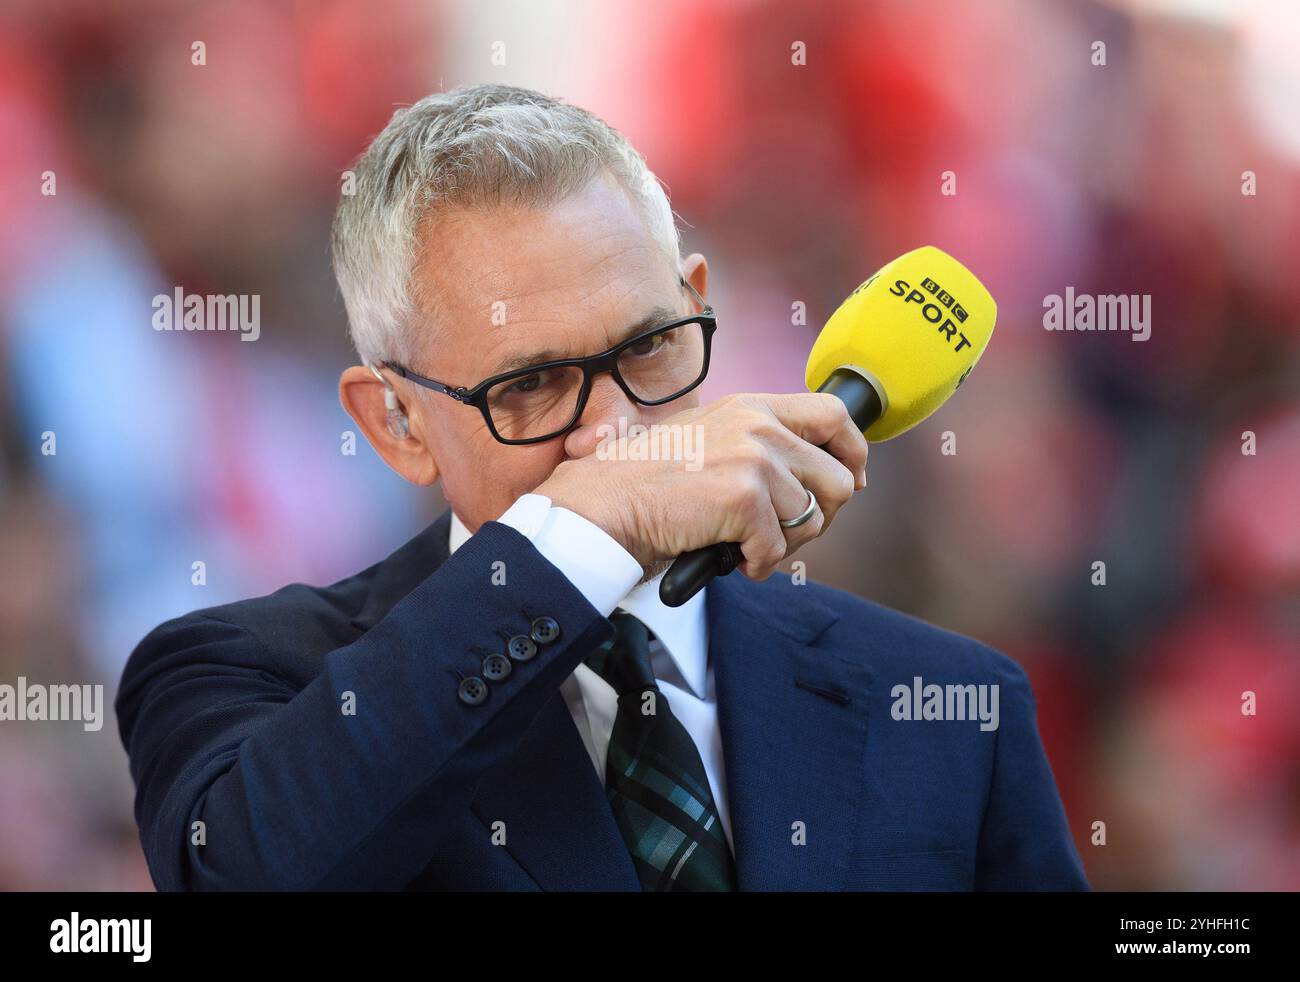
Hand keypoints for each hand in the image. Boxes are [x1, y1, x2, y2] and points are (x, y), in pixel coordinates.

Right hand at [535, 393, 868, 579]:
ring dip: (785, 543)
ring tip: (748, 543)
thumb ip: (756, 444)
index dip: (852, 452)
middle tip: (786, 532)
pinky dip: (758, 564)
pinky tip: (732, 557)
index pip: (833, 413)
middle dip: (820, 515)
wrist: (604, 504)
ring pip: (813, 518)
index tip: (848, 480)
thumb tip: (810, 474)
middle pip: (837, 477)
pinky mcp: (744, 498)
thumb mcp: (708, 439)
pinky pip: (779, 548)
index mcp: (751, 406)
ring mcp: (753, 459)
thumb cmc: (646, 481)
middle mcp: (758, 425)